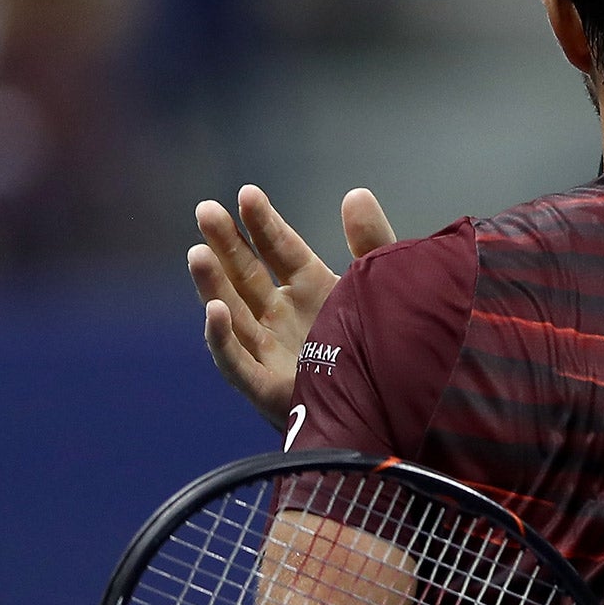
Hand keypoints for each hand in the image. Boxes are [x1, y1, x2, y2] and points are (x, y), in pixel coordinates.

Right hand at [187, 185, 396, 428]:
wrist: (405, 411)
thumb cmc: (393, 347)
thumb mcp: (385, 286)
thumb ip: (372, 243)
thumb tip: (355, 193)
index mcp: (312, 289)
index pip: (280, 249)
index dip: (263, 223)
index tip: (246, 193)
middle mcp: (285, 318)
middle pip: (246, 275)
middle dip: (226, 244)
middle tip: (205, 211)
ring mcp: (273, 353)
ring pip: (233, 314)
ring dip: (213, 285)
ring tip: (197, 253)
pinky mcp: (271, 390)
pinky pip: (238, 364)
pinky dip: (222, 339)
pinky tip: (214, 311)